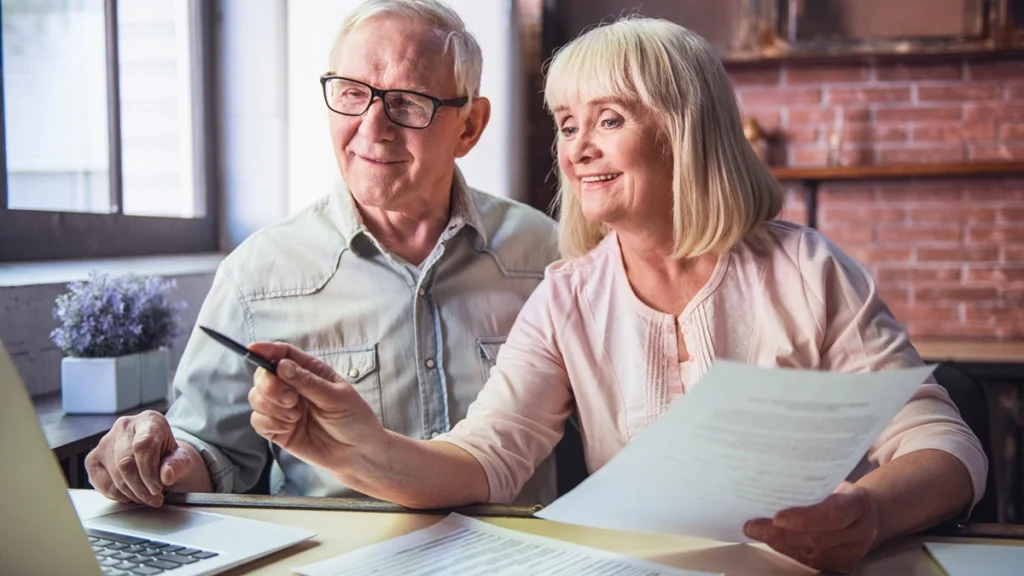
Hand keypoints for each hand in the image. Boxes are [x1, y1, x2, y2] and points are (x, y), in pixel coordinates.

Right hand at [85, 411, 198, 506]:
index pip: (143, 445)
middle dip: (140, 487)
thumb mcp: (183, 461)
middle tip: (154, 498)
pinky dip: (117, 495)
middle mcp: (124, 426)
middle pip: (125, 462)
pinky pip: (100, 482)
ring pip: (114, 473)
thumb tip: (166, 475)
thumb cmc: (171, 458)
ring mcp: (105, 441)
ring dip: (131, 493)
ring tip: (146, 497)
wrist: (160, 459)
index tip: (157, 489)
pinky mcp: (93, 458)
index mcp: (149, 420)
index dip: (149, 472)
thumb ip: (177, 466)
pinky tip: (131, 494)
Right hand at [247, 342, 385, 474]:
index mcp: (309, 372)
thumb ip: (308, 382)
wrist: (357, 453)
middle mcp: (293, 387)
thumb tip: (282, 365)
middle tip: (291, 399)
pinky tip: (288, 428)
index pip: (283, 354)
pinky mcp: (278, 430)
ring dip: (272, 406)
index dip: (267, 349)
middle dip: (270, 385)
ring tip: (296, 417)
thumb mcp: (337, 397)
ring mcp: (283, 409)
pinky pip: (258, 421)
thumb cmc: (354, 419)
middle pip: (263, 375)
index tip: (253, 349)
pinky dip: (270, 423)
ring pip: (256, 397)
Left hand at [743, 482, 878, 573]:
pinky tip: (769, 538)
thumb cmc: (841, 491)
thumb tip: (772, 481)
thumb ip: (811, 484)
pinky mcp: (840, 565)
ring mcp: (851, 553)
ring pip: (810, 553)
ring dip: (778, 542)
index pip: (832, 514)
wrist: (866, 513)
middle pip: (818, 538)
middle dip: (781, 534)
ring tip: (755, 530)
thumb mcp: (834, 479)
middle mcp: (860, 532)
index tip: (777, 517)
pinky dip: (785, 549)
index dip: (805, 518)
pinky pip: (808, 561)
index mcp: (859, 504)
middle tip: (753, 526)